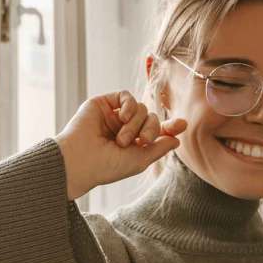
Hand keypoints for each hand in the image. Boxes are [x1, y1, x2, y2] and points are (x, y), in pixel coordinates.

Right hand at [54, 90, 186, 200]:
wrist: (80, 160)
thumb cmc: (107, 166)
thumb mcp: (140, 160)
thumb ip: (159, 148)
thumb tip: (176, 139)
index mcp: (133, 143)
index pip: (156, 131)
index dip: (170, 127)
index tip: (182, 125)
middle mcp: (124, 128)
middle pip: (151, 117)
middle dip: (152, 128)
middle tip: (143, 141)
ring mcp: (113, 115)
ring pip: (140, 108)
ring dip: (136, 123)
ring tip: (122, 139)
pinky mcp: (103, 103)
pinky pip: (125, 95)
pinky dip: (130, 105)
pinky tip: (123, 117)